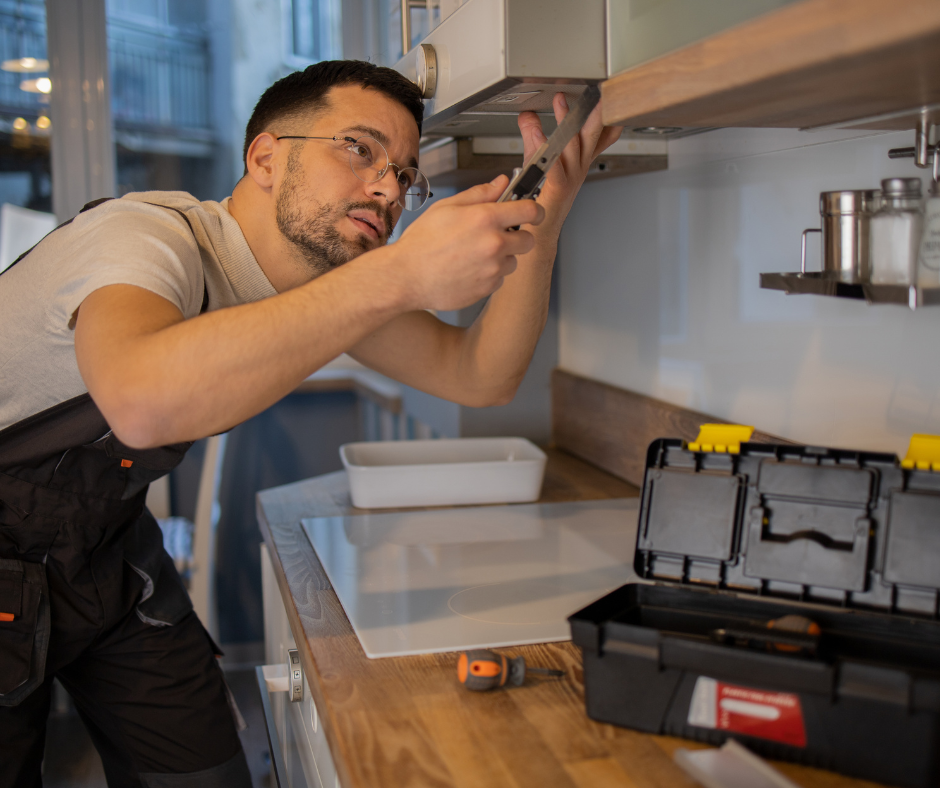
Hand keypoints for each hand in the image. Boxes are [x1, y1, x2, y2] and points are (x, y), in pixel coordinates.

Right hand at [389, 177, 544, 311]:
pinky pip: (499, 278)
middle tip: (500, 235)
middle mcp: (494, 244)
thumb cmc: (422, 242)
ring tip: (475, 254)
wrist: (406, 277)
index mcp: (485, 219)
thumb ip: (480, 193)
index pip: (530, 211)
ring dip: (502, 256)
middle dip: (519, 236)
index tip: (533, 213)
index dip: (535, 210)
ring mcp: (493, 269)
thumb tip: (502, 182)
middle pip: (529, 240)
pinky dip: (489, 274)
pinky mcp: (488, 288)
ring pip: (513, 260)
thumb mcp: (447, 207)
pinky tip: (468, 268)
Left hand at [517, 92, 622, 235]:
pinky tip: (541, 135)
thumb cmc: (540, 202)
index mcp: (578, 162)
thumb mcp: (538, 162)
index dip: (606, 116)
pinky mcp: (558, 191)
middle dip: (593, 112)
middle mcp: (578, 169)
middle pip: (591, 136)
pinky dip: (548, 151)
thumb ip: (534, 136)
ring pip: (574, 148)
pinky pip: (556, 170)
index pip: (598, 136)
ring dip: (567, 123)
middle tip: (594, 91)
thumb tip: (528, 115)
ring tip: (560, 102)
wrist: (539, 235)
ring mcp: (571, 180)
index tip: (608, 95)